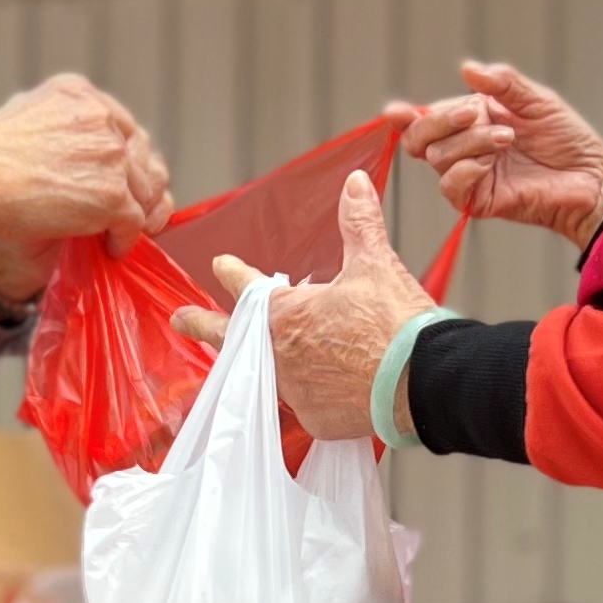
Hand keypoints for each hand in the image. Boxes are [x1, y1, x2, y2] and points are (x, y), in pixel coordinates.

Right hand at [0, 75, 172, 302]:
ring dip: (133, 215)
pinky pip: (134, 222)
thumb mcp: (23, 119)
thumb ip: (57, 130)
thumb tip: (76, 157)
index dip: (127, 160)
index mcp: (80, 95)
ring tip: (121, 233)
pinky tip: (111, 248)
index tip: (122, 182)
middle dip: (138, 187)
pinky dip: (126, 239)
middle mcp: (101, 118)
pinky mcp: (112, 194)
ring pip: (143, 191)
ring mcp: (110, 155)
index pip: (123, 129)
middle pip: (142, 158)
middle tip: (131, 214)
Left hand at [172, 170, 428, 439]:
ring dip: (255, 365)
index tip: (220, 264)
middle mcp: (279, 355)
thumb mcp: (375, 264)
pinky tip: (312, 391)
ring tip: (246, 363)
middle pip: (232, 338)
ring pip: (264, 376)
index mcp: (285, 313)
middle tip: (180, 320)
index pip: (247, 287)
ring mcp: (294, 392)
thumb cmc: (395, 322)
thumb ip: (358, 222)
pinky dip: (307, 394)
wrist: (422, 380)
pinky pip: (303, 405)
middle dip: (203, 324)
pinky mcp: (316, 420)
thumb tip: (353, 182)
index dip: (233, 272)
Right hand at [389, 57, 602, 246]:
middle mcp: (465, 148)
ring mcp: (470, 176)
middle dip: (439, 121)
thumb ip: (502, 83)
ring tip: (507, 138)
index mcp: (472, 121)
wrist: (592, 178)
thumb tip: (466, 68)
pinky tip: (491, 162)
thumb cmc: (569, 139)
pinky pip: (451, 186)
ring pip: (437, 157)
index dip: (406, 115)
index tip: (395, 111)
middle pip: (420, 138)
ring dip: (469, 142)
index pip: (427, 117)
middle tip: (474, 113)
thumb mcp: (536, 99)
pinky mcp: (478, 201)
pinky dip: (466, 169)